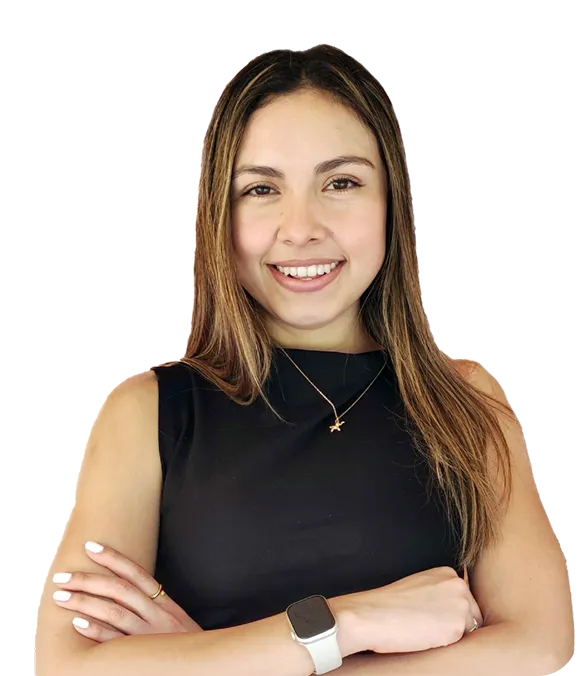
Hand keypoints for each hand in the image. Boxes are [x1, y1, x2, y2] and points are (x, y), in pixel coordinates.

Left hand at [51, 541, 203, 642]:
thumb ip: (155, 607)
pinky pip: (116, 642)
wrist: (209, 667)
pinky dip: (97, 631)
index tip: (91, 546)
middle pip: (120, 590)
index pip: (136, 573)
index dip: (114, 558)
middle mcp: (157, 615)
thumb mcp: (175, 620)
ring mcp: (150, 635)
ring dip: (85, 602)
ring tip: (62, 596)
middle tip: (63, 577)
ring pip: (114, 612)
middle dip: (89, 580)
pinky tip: (78, 623)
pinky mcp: (143, 656)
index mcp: (165, 603)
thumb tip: (126, 592)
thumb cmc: (187, 646)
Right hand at [344, 566, 483, 653]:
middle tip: (427, 624)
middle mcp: (458, 585)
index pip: (464, 598)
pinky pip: (461, 642)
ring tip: (426, 629)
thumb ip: (438, 590)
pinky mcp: (458, 626)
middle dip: (455, 623)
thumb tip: (449, 607)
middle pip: (471, 613)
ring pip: (468, 629)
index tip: (431, 615)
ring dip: (452, 634)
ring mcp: (461, 604)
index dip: (449, 612)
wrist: (374, 614)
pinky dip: (446, 643)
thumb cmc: (390, 604)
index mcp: (446, 573)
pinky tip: (427, 636)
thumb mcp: (418, 586)